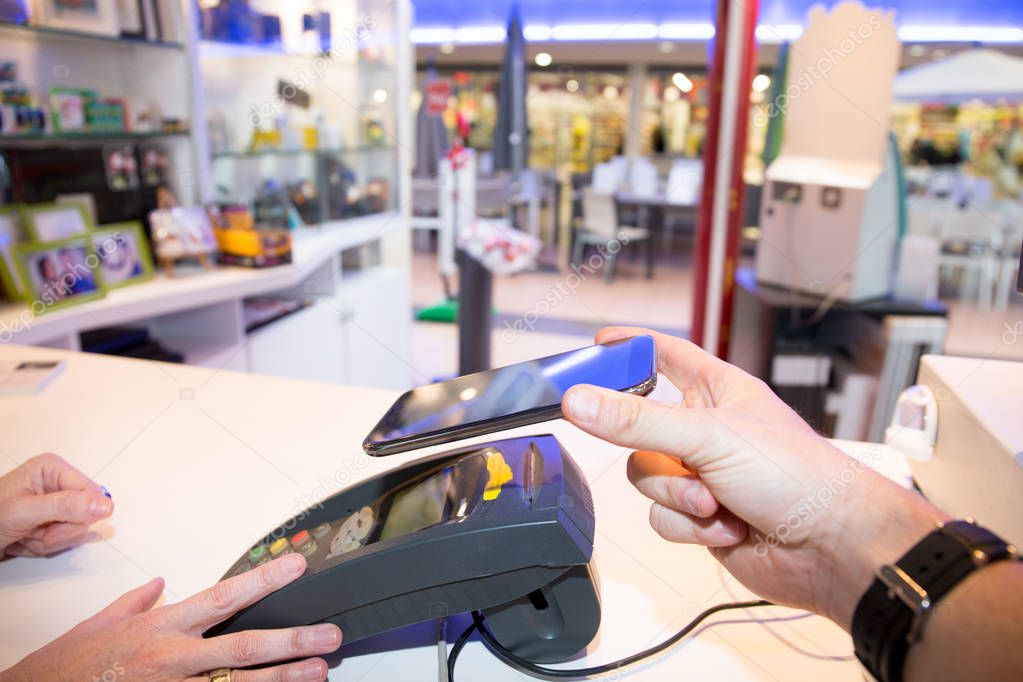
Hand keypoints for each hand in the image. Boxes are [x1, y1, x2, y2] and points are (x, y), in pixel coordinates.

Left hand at [0, 453, 112, 557]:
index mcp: (53, 468)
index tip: (53, 526)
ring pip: (74, 531)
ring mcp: (55, 504)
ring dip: (47, 541)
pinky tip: (24, 540)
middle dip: (58, 532)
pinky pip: (63, 539)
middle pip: (86, 514)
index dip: (78, 515)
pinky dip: (41, 546)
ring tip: (23, 536)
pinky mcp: (51, 521)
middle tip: (33, 532)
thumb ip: (66, 506)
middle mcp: (57, 483)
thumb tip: (105, 505)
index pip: (92, 493)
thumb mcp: (25, 511)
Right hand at [2, 553, 339, 680]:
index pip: (225, 596)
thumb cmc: (68, 664)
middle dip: (293, 640)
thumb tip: (159, 584)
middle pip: (245, 646)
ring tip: (319, 673)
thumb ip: (136, 601)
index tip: (296, 567)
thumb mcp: (101, 621)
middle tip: (329, 634)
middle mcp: (175, 657)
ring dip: (283, 680)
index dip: (265, 580)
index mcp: (164, 626)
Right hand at [561, 327, 943, 629]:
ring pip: (647, 478)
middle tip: (666, 453)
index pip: (667, 356)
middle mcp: (707, 431)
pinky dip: (690, 525)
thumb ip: (635, 421)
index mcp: (718, 391)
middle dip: (655, 453)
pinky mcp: (702, 518)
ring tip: (716, 501)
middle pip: (639, 429)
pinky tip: (727, 526)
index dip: (633, 346)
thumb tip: (577, 399)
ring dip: (677, 495)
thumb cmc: (795, 474)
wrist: (831, 548)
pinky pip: (662, 517)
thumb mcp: (707, 436)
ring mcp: (703, 475)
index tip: (599, 343)